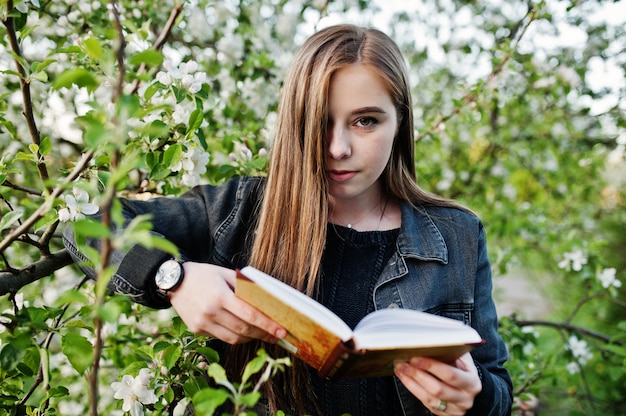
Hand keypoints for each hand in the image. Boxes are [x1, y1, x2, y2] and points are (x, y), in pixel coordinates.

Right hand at [168, 262, 286, 343]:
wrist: (173, 281)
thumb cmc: (202, 275)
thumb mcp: (224, 273)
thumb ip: (244, 286)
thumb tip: (266, 298)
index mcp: (220, 295)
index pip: (249, 314)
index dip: (268, 325)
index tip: (282, 330)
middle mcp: (210, 311)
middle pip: (243, 329)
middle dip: (264, 334)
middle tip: (278, 335)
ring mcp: (202, 323)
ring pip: (233, 338)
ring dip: (251, 338)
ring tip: (263, 335)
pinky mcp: (197, 330)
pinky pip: (221, 337)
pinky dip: (236, 337)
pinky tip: (244, 332)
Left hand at [394, 353, 481, 414]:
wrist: (469, 387)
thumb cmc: (462, 368)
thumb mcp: (462, 358)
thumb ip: (450, 352)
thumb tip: (427, 342)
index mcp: (471, 382)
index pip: (450, 374)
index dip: (431, 366)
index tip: (415, 357)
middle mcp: (465, 399)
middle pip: (437, 389)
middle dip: (417, 375)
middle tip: (403, 364)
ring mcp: (455, 409)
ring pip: (429, 399)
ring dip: (411, 383)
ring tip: (401, 370)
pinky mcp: (445, 415)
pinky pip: (427, 405)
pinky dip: (414, 390)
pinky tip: (406, 379)